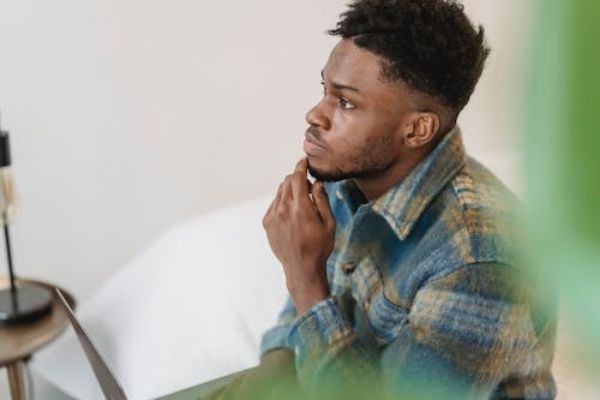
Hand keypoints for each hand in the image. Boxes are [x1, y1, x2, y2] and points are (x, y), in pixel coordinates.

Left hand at [262, 158, 335, 313]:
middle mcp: (284, 209)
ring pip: (279, 192)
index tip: (304, 161)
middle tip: (309, 189)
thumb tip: (317, 183)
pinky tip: (292, 215)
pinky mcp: (267, 223)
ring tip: (301, 205)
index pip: (297, 177)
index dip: (301, 166)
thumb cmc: (319, 247)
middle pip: (287, 181)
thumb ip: (323, 200)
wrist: (302, 268)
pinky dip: (282, 203)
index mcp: (301, 208)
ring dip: (290, 191)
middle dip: (298, 180)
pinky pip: (274, 204)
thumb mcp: (329, 223)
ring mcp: (273, 216)